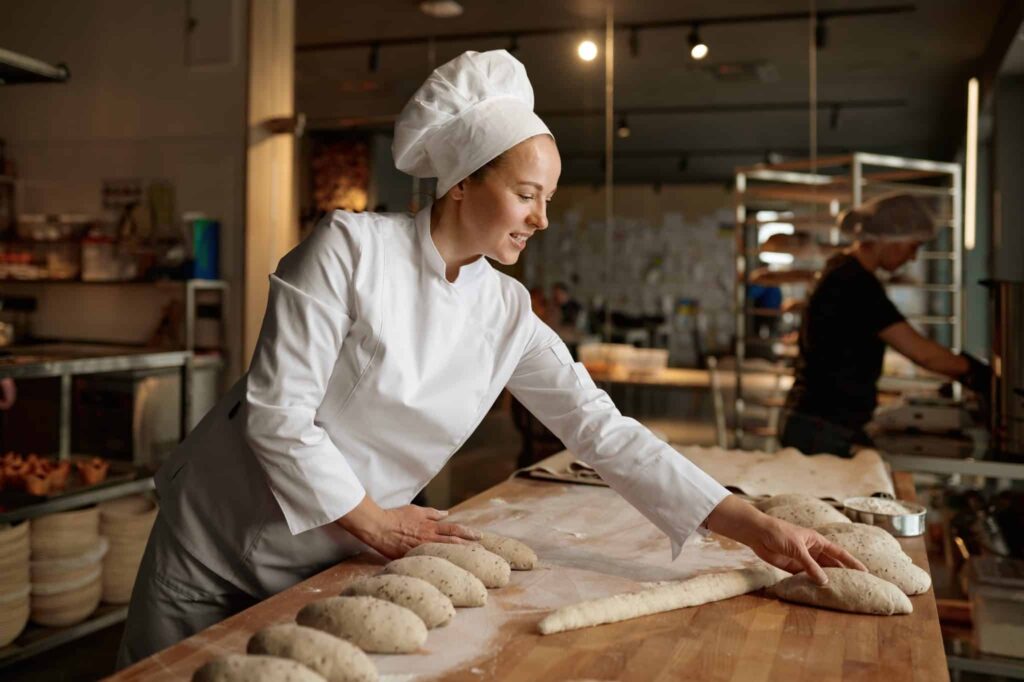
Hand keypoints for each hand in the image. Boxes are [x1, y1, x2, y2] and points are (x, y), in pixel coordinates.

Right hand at [336, 496, 479, 559]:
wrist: (379, 528)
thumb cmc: (397, 517)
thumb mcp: (417, 510)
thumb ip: (432, 513)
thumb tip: (446, 514)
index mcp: (431, 527)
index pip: (454, 530)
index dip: (468, 533)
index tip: (479, 537)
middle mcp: (428, 540)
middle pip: (453, 544)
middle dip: (469, 548)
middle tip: (482, 553)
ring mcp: (421, 551)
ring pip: (443, 555)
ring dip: (457, 558)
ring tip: (470, 563)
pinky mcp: (412, 559)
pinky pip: (428, 563)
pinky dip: (438, 566)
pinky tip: (446, 572)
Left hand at [705, 495, 865, 584]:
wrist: (758, 533)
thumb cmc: (779, 533)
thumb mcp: (798, 549)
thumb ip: (810, 565)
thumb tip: (824, 581)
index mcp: (817, 541)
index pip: (839, 553)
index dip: (851, 562)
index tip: (865, 571)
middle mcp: (812, 550)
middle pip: (830, 564)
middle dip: (841, 574)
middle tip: (855, 586)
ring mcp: (802, 559)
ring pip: (818, 572)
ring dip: (826, 580)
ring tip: (839, 592)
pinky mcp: (791, 566)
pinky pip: (805, 576)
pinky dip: (811, 583)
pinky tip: (818, 592)